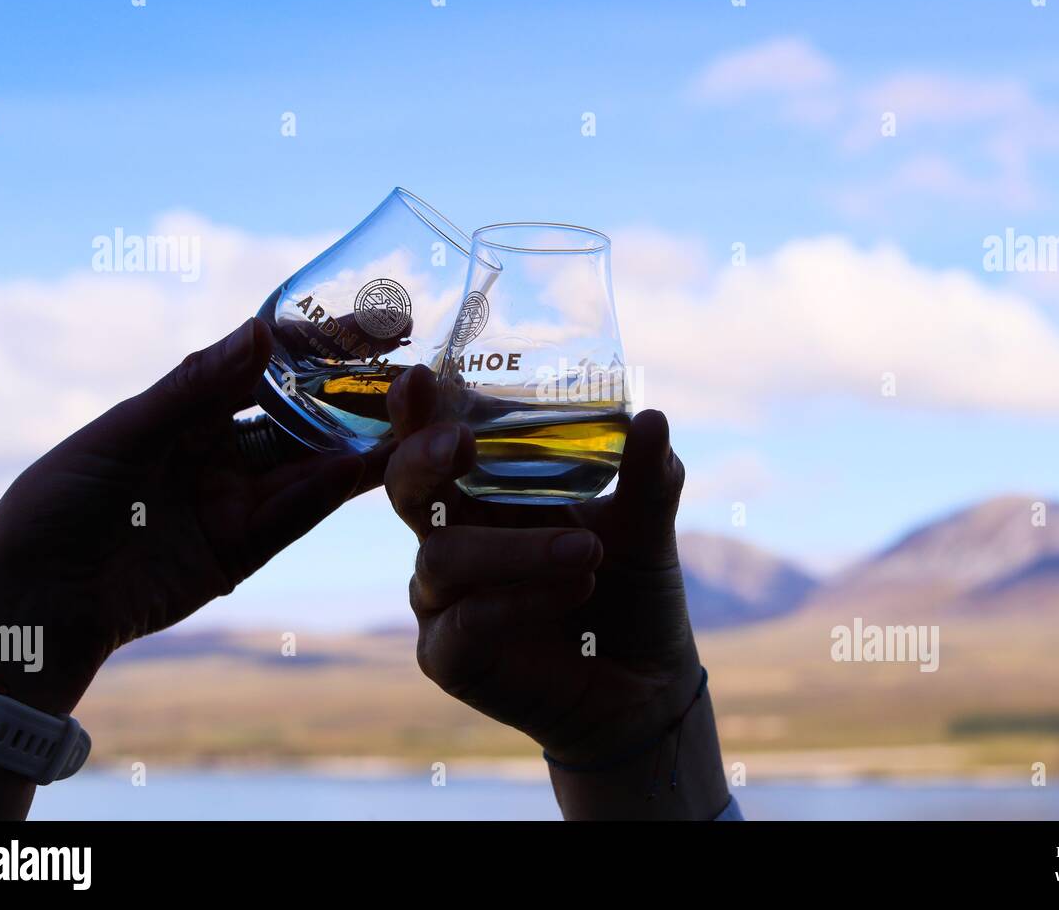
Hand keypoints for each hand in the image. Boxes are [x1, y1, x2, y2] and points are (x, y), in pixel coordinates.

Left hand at [0, 318, 392, 717]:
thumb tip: (262, 331)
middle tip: (410, 375)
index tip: (369, 325)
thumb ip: (196, 386)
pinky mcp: (240, 551)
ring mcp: (230, 501)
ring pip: (307, 467)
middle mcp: (213, 453)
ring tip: (410, 421)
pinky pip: (292, 515)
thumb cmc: (59, 504)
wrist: (34, 606)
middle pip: (296, 417)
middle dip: (350, 396)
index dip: (314, 346)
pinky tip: (364, 468)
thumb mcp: (124, 433)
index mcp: (181, 413)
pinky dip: (327, 492)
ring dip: (355, 445)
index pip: (262, 369)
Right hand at [383, 365, 727, 817]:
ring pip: (446, 556)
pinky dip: (520, 600)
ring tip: (590, 552)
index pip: (436, 441)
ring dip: (518, 548)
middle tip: (461, 443)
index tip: (421, 376)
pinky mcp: (449, 656)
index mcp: (485, 493)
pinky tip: (573, 591)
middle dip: (422, 459)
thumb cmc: (631, 587)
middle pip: (407, 489)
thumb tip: (651, 417)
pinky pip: (467, 620)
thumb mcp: (647, 523)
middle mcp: (453, 537)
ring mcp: (444, 598)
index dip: (417, 411)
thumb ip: (646, 474)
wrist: (646, 682)